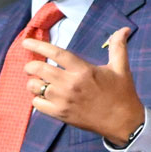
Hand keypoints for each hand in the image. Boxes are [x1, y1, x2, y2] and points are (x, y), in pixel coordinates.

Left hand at [21, 27, 144, 143]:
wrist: (123, 122)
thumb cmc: (122, 93)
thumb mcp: (121, 68)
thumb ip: (118, 46)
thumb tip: (124, 29)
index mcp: (83, 70)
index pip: (56, 53)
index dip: (38, 46)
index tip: (26, 42)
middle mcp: (70, 84)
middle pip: (40, 69)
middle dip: (30, 66)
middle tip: (30, 66)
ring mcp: (64, 100)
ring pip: (36, 87)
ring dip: (33, 83)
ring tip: (38, 82)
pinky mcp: (61, 114)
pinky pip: (38, 104)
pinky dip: (37, 99)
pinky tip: (43, 97)